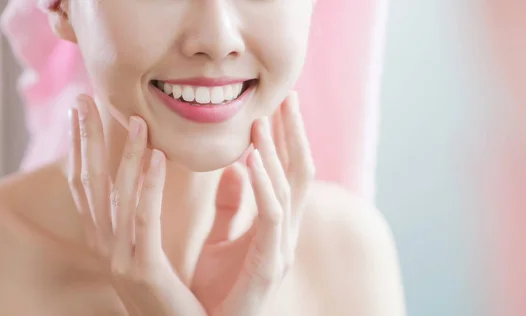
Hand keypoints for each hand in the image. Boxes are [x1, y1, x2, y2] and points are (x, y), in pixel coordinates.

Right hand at [68, 95, 205, 315]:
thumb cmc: (173, 294)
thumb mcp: (153, 251)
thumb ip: (148, 216)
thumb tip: (154, 174)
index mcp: (108, 241)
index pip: (89, 186)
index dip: (83, 149)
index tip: (84, 113)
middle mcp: (106, 247)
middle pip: (90, 184)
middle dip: (86, 141)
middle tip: (84, 100)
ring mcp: (120, 259)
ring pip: (116, 196)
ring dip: (124, 154)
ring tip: (135, 119)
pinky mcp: (143, 270)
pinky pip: (144, 218)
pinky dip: (148, 185)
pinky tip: (156, 155)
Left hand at [191, 91, 315, 315]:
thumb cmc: (215, 292)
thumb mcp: (220, 240)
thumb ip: (232, 205)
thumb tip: (235, 166)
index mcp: (274, 226)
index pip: (288, 170)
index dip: (287, 136)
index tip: (278, 101)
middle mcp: (285, 234)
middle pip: (300, 172)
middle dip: (295, 134)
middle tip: (287, 95)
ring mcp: (283, 248)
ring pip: (289, 189)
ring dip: (276, 153)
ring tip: (262, 120)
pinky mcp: (271, 264)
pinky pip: (272, 215)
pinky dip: (265, 184)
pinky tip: (250, 158)